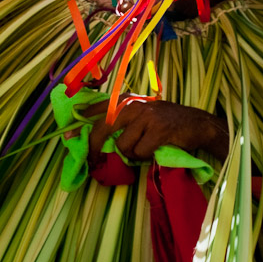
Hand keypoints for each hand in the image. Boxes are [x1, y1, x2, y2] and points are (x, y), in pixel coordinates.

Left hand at [81, 99, 228, 165]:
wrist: (196, 123)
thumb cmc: (162, 120)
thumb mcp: (138, 112)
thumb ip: (117, 118)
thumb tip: (88, 135)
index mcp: (124, 99)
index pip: (95, 109)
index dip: (80, 124)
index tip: (67, 136)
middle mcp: (132, 104)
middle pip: (102, 129)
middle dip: (93, 148)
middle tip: (92, 162)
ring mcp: (146, 117)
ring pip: (123, 146)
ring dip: (131, 154)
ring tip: (144, 148)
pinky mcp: (158, 131)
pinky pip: (140, 153)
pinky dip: (145, 157)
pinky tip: (155, 149)